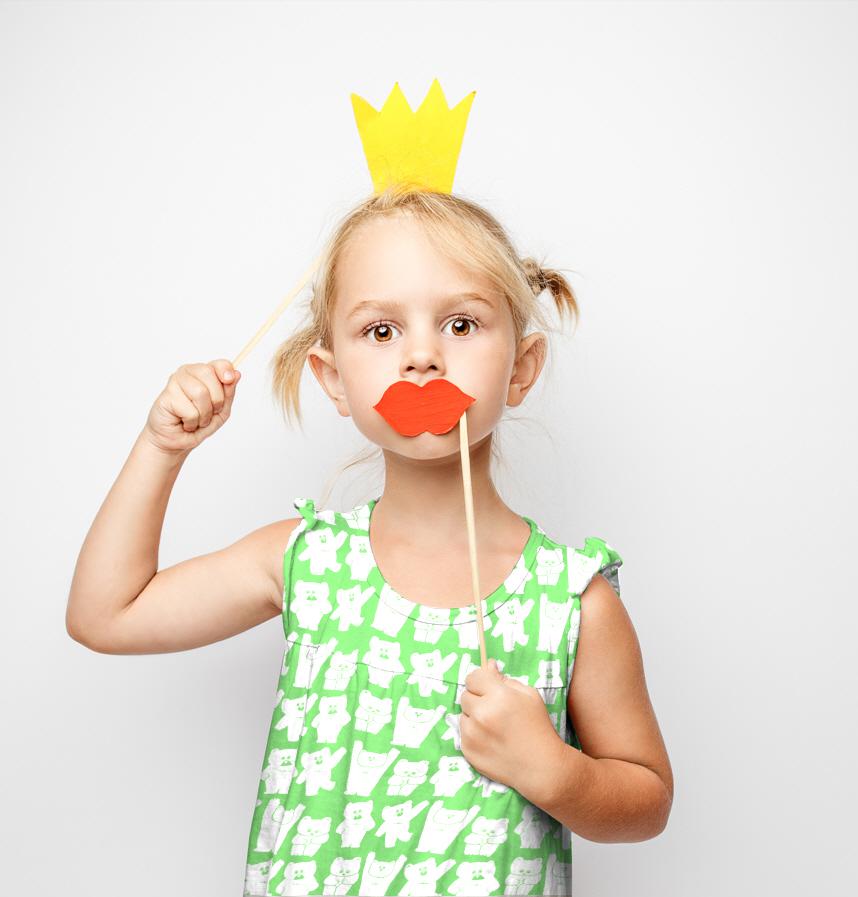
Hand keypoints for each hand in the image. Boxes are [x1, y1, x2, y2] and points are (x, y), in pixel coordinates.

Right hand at [144, 360, 240, 454]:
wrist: (177, 440)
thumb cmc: (198, 423)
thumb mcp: (221, 410)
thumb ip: (228, 393)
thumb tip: (236, 374)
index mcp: (203, 373)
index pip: (218, 363)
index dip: (225, 370)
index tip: (229, 380)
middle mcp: (188, 373)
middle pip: (209, 374)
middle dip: (216, 399)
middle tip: (210, 412)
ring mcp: (175, 382)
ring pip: (200, 392)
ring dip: (204, 414)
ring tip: (197, 419)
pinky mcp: (167, 396)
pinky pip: (190, 410)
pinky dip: (192, 422)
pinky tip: (185, 422)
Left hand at [460, 659, 562, 803]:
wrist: (542, 767)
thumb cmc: (538, 727)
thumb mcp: (529, 695)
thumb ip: (505, 679)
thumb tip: (488, 665)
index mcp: (498, 696)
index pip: (473, 677)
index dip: (481, 681)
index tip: (487, 687)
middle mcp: (482, 714)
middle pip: (465, 695)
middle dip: (477, 699)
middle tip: (494, 709)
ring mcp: (472, 734)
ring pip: (463, 715)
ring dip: (474, 717)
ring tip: (494, 727)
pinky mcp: (468, 751)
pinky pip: (463, 734)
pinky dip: (473, 735)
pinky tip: (491, 740)